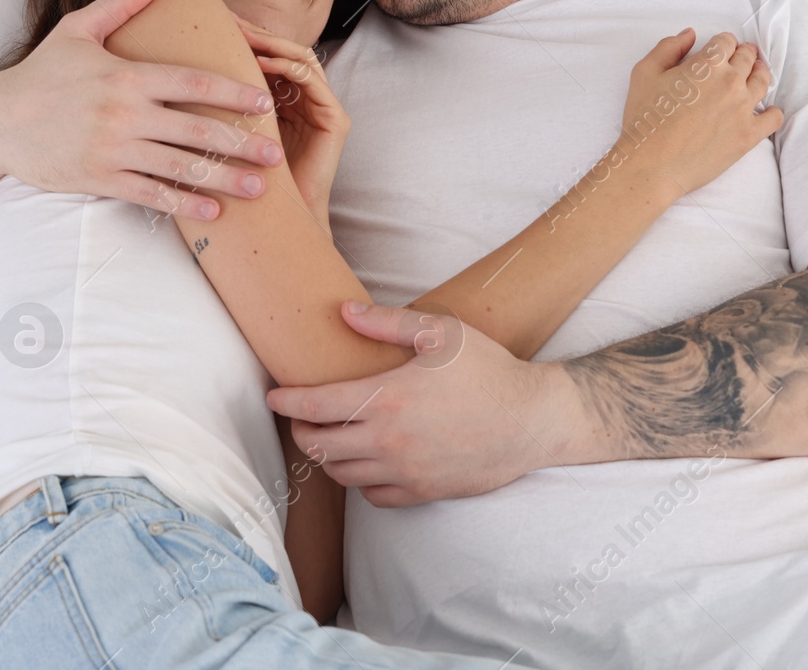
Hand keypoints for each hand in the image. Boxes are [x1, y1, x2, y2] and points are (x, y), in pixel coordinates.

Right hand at [0, 0, 282, 219]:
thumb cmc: (40, 74)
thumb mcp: (77, 30)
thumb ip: (121, 4)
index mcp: (127, 75)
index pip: (194, 82)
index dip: (234, 92)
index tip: (265, 101)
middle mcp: (125, 114)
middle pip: (197, 129)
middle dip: (242, 142)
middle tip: (276, 152)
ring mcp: (112, 150)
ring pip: (181, 167)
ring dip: (224, 178)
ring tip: (259, 187)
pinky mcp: (99, 179)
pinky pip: (150, 195)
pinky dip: (184, 204)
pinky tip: (213, 211)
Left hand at [232, 15, 348, 227]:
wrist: (274, 221)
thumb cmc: (243, 181)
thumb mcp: (225, 132)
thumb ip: (214, 104)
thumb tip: (171, 74)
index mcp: (281, 102)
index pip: (266, 56)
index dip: (243, 37)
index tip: (213, 23)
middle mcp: (304, 101)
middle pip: (284, 52)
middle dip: (257, 33)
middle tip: (229, 19)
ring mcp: (323, 108)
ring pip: (300, 59)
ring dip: (273, 44)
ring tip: (245, 35)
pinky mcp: (336, 120)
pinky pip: (314, 82)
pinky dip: (290, 67)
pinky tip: (265, 62)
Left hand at [266, 301, 583, 506]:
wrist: (533, 420)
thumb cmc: (488, 369)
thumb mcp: (440, 332)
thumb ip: (387, 322)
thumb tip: (343, 312)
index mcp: (387, 399)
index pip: (315, 406)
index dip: (286, 403)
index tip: (273, 397)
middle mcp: (389, 441)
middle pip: (319, 446)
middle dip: (301, 431)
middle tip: (301, 416)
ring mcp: (406, 472)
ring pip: (342, 474)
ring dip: (328, 456)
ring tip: (330, 436)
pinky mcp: (424, 492)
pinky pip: (374, 496)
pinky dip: (360, 481)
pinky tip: (365, 461)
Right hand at [619, 29, 783, 199]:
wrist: (651, 165)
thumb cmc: (644, 119)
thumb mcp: (643, 73)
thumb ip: (668, 47)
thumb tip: (690, 35)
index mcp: (707, 65)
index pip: (726, 41)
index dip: (722, 43)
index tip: (720, 49)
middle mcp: (731, 82)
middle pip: (748, 58)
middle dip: (743, 54)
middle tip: (740, 58)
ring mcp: (743, 109)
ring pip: (764, 81)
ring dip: (760, 74)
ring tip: (754, 76)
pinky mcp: (749, 134)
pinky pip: (774, 117)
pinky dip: (772, 112)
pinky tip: (765, 111)